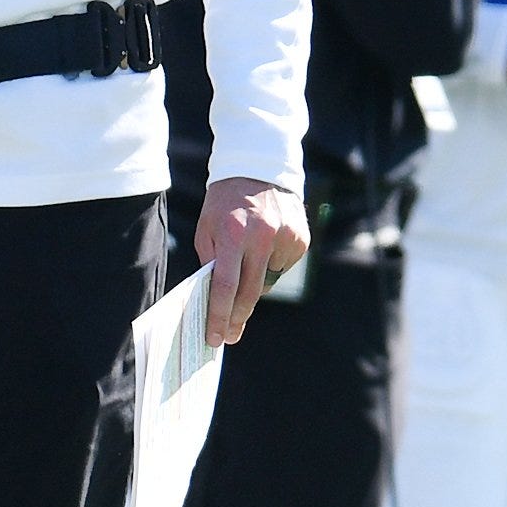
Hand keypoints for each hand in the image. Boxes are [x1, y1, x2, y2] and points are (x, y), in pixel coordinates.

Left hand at [192, 175, 307, 347]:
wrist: (259, 169)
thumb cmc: (224, 203)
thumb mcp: (206, 228)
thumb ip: (210, 263)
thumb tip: (215, 301)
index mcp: (232, 234)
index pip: (225, 286)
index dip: (219, 316)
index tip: (215, 338)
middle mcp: (261, 237)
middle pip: (249, 293)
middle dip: (237, 318)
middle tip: (228, 335)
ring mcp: (285, 238)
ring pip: (267, 282)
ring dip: (253, 285)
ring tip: (245, 263)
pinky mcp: (300, 239)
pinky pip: (281, 268)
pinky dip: (269, 266)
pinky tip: (263, 248)